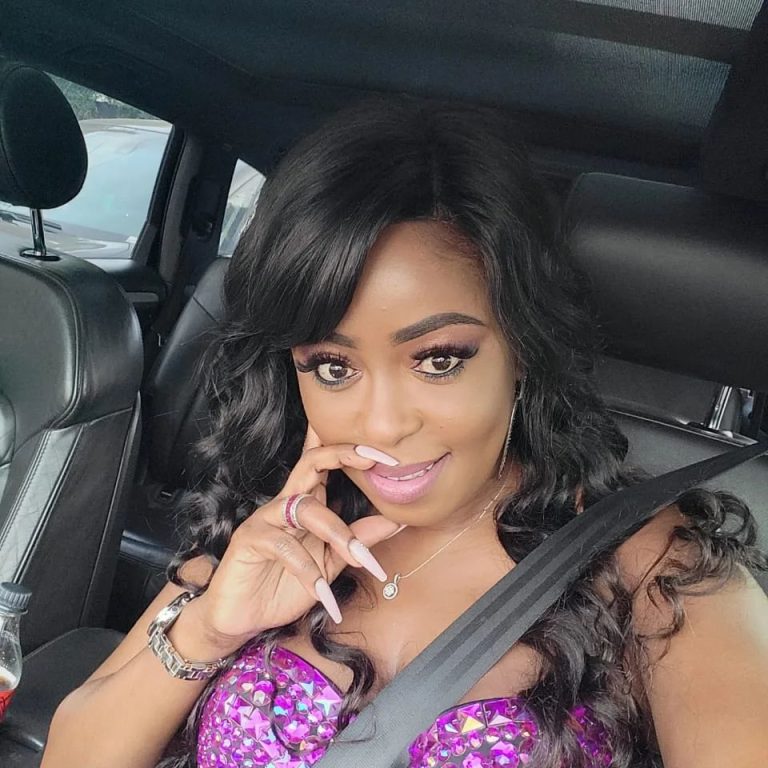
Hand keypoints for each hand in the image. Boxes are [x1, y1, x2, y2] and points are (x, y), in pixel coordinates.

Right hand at [193, 425, 401, 649]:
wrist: (242, 619)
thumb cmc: (284, 585)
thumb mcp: (330, 563)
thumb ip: (358, 540)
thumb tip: (397, 520)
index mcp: (307, 502)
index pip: (323, 462)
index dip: (349, 447)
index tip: (383, 447)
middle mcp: (286, 502)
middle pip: (311, 462)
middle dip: (343, 455)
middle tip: (376, 461)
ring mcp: (266, 518)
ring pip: (306, 507)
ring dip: (338, 533)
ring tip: (362, 561)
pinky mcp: (249, 540)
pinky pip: (284, 547)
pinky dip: (308, 572)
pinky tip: (325, 595)